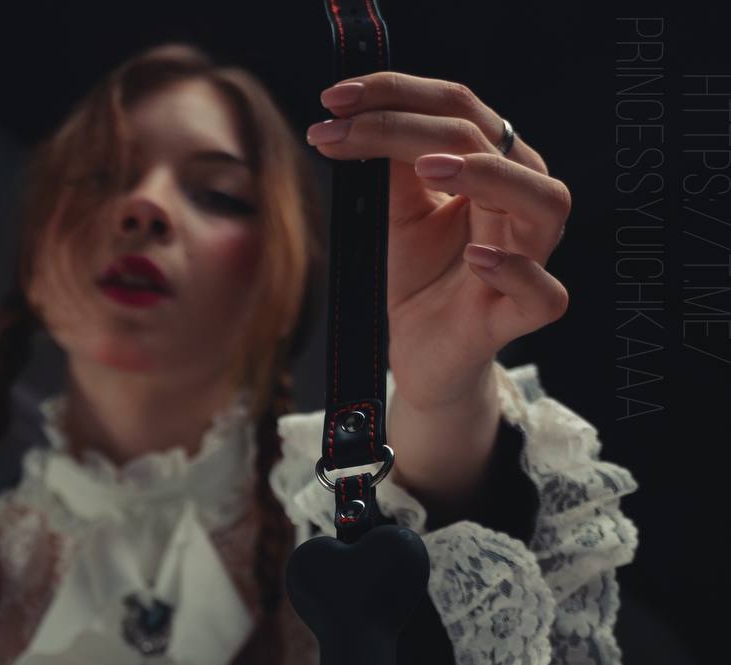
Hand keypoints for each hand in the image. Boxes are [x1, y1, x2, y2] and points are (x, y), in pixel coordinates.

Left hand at [307, 72, 570, 413]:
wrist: (418, 355)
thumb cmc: (416, 280)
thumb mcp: (395, 213)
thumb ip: (393, 166)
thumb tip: (366, 112)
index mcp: (494, 170)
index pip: (459, 110)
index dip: (398, 94)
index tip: (334, 99)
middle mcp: (520, 206)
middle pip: (493, 140)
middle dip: (417, 123)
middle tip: (350, 127)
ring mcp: (529, 261)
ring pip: (545, 202)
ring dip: (490, 176)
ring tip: (430, 170)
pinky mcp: (519, 317)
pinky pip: (544, 293)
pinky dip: (515, 271)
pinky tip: (476, 257)